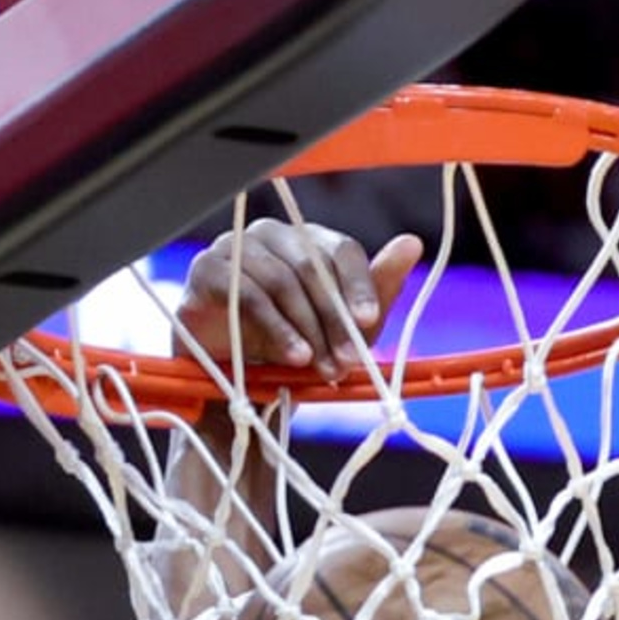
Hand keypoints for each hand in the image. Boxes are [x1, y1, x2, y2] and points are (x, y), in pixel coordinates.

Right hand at [180, 223, 425, 373]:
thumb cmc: (292, 348)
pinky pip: (244, 291)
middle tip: (344, 361)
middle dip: (332, 319)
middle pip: (311, 266)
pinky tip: (289, 354)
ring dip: (303, 327)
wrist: (237, 384)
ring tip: (314, 365)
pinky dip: (272, 326)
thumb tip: (413, 242)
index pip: (340, 250)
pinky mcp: (205, 270)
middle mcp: (271, 235)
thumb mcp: (344, 329)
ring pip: (279, 280)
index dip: (358, 286)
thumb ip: (376, 290)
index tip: (368, 321)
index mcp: (308, 241)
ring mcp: (234, 247)